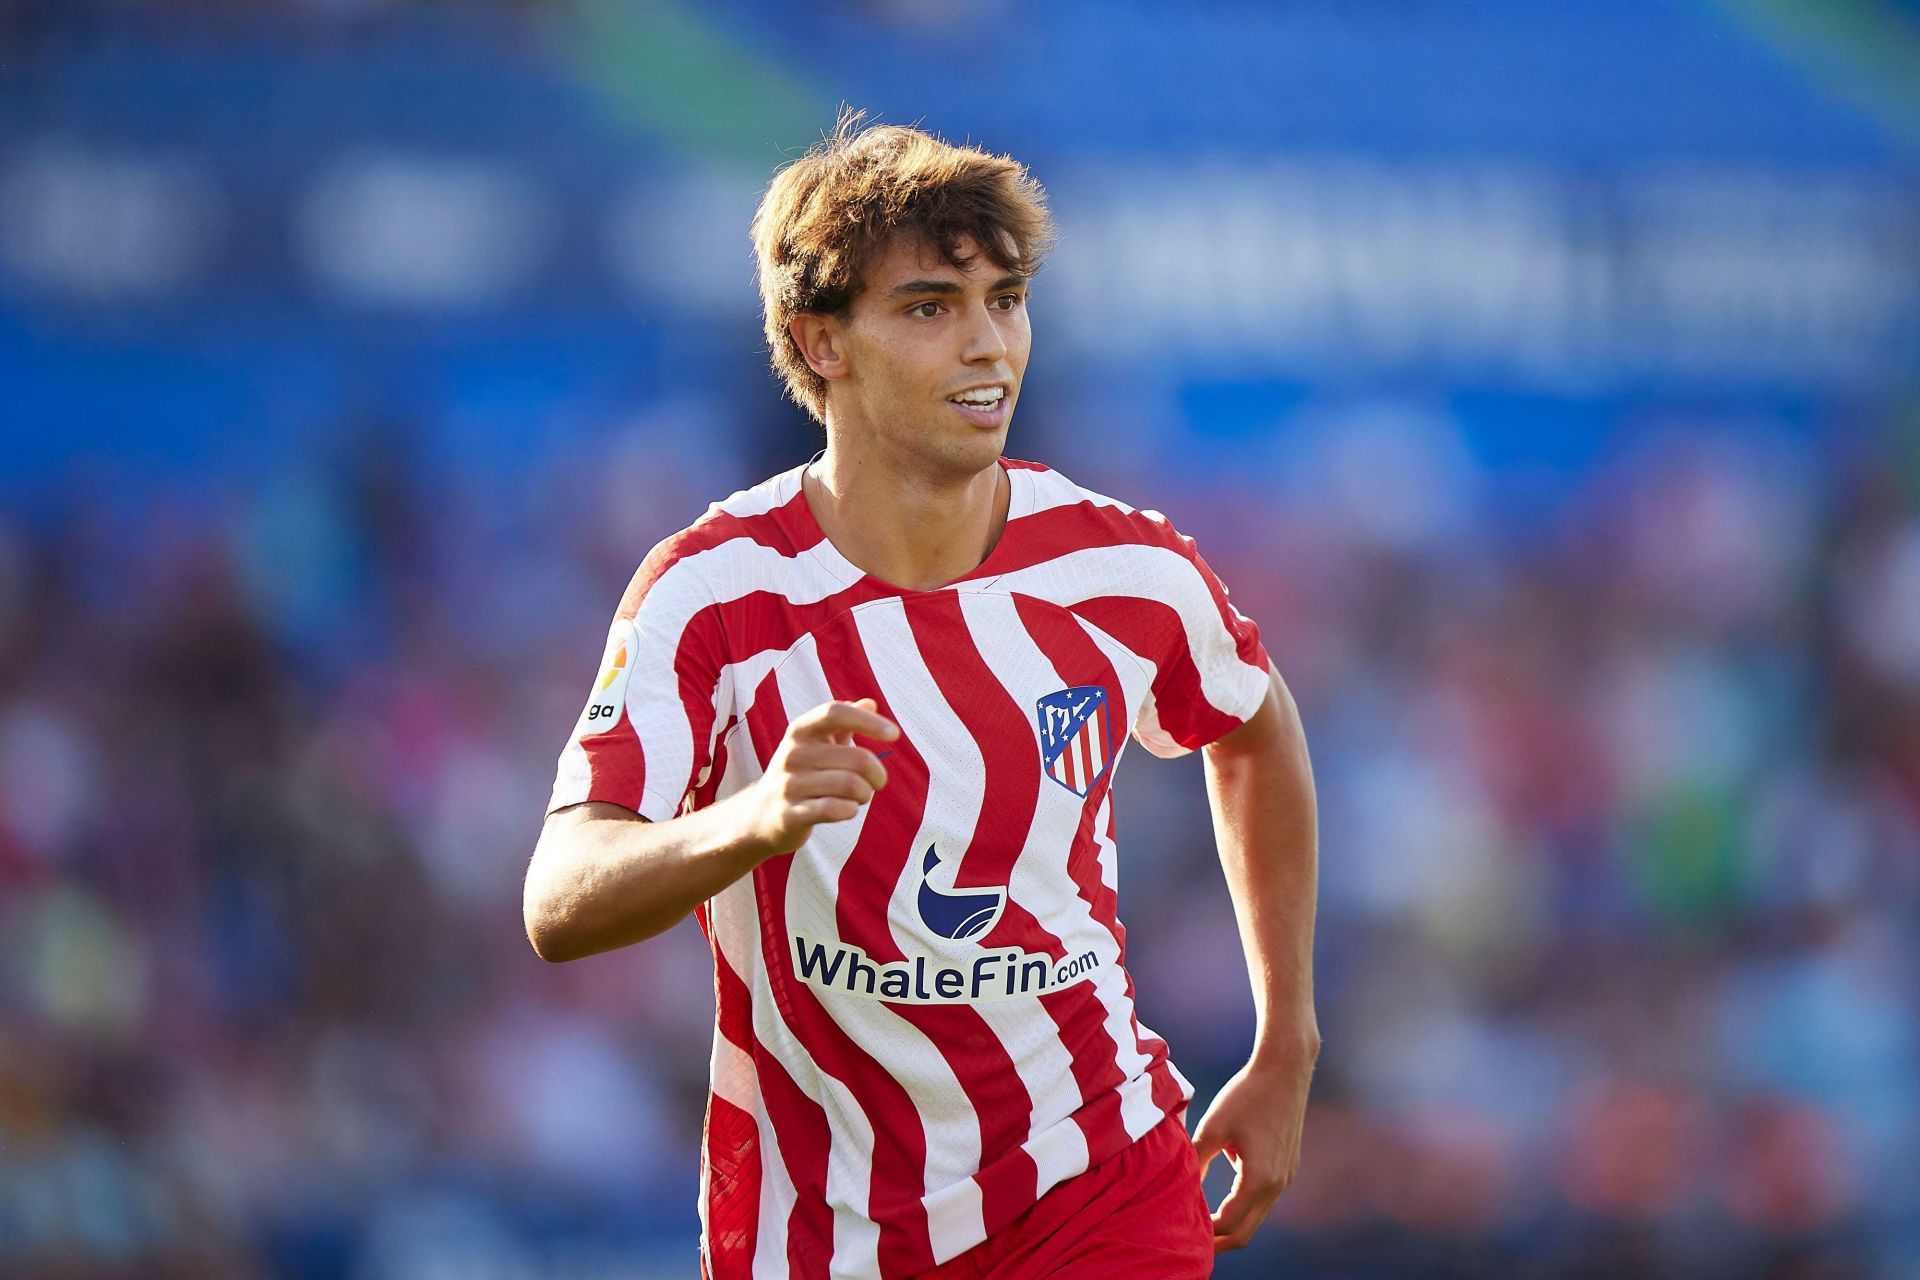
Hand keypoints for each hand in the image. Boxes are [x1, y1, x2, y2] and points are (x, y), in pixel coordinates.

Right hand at [740, 697, 897, 857]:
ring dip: (865, 794)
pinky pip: (833, 809)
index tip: (895, 735)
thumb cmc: (799, 774)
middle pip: (857, 758)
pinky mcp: (789, 815)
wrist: (759, 816)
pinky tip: (849, 809)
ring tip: (861, 797)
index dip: (869, 721)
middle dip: (877, 774)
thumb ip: (844, 722)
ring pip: (851, 785)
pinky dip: (850, 810)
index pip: (836, 713)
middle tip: (876, 783)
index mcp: (800, 731)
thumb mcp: (816, 744)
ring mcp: (788, 785)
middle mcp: (792, 754)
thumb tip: (870, 703)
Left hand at [1190, 1033, 1318, 1251]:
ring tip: (1201, 1220)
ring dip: (1231, 1221)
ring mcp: (1286, 1176)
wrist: (1284, 1069)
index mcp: (1260, 1180)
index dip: (1205, 1233)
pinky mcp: (1287, 1166)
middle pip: (1246, 1231)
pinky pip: (1263, 1197)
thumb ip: (1197, 1161)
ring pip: (1256, 1215)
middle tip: (1191, 1242)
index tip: (1181, 1232)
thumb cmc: (1246, 1094)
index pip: (1230, 1224)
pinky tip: (1221, 1193)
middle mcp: (1278, 1184)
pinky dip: (1242, 1204)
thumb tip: (1179, 1189)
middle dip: (1219, 1240)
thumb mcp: (1213, 1128)